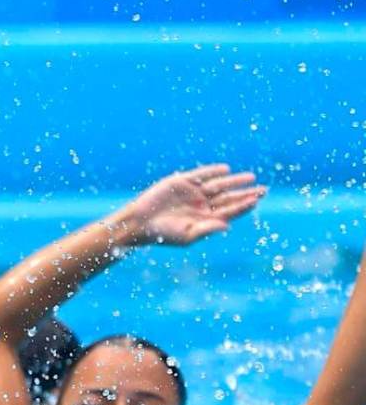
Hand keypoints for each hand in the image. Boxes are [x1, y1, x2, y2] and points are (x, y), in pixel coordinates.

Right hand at [121, 163, 265, 245]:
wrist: (140, 222)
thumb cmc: (163, 234)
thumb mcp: (187, 235)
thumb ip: (207, 229)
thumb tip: (228, 226)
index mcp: (205, 219)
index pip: (230, 211)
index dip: (244, 206)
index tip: (257, 200)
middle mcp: (202, 205)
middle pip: (229, 198)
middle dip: (246, 193)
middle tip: (264, 190)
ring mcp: (193, 193)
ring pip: (219, 185)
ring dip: (234, 181)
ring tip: (250, 177)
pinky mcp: (181, 182)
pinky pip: (201, 174)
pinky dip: (212, 171)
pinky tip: (226, 169)